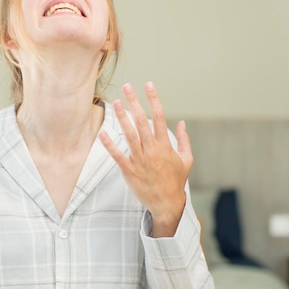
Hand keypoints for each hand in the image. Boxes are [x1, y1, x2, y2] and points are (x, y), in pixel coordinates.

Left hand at [99, 82, 192, 236]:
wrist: (167, 204)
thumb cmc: (176, 181)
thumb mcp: (186, 160)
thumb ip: (184, 140)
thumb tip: (183, 122)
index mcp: (165, 145)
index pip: (160, 117)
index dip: (154, 99)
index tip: (148, 85)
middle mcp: (152, 150)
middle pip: (142, 121)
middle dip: (134, 102)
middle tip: (127, 87)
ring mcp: (140, 160)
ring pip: (129, 135)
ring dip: (122, 118)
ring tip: (115, 103)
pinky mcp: (130, 171)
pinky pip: (118, 156)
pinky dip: (110, 145)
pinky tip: (102, 133)